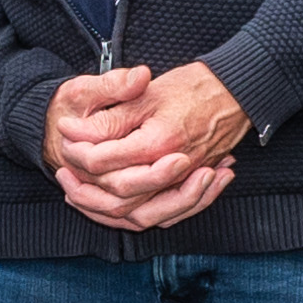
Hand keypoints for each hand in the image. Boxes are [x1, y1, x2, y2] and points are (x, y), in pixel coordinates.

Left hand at [43, 60, 246, 232]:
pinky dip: (136, 216)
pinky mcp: (192, 186)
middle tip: (64, 172)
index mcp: (159, 142)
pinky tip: (112, 208)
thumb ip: (109, 118)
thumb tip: (72, 130)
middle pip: (120, 198)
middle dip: (86, 189)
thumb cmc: (194, 86)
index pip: (105, 161)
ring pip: (141, 215)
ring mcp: (186, 182)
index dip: (78, 152)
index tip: (64, 136)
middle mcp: (174, 169)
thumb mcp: (145, 93)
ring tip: (77, 195)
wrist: (238, 89)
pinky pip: (164, 216)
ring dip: (105, 211)